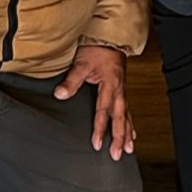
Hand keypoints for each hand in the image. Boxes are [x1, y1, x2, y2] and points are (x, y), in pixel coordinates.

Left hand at [53, 44, 135, 159]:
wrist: (110, 36)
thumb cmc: (97, 48)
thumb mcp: (82, 63)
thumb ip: (71, 81)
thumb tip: (60, 95)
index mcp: (110, 84)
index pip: (104, 111)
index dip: (101, 129)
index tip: (97, 144)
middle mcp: (119, 89)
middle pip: (120, 117)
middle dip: (119, 137)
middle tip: (117, 155)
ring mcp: (122, 89)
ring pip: (127, 115)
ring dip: (127, 133)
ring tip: (128, 149)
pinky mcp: (122, 88)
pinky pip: (128, 109)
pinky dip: (130, 122)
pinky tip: (131, 132)